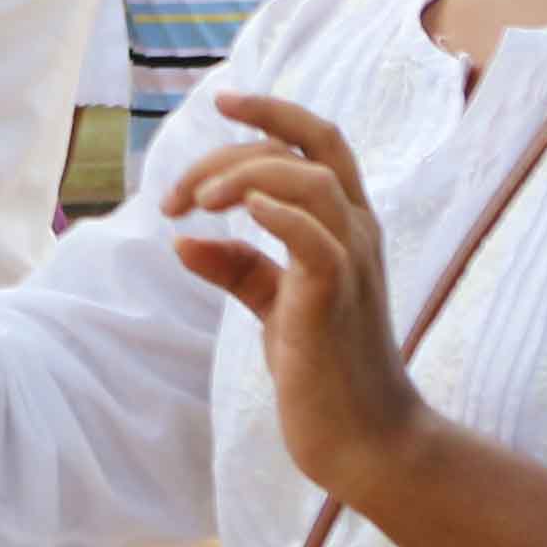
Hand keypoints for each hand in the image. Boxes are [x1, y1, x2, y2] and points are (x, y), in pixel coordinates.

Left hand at [159, 93, 438, 514]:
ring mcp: (354, 264)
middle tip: (179, 194)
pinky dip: (275, 213)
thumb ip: (237, 268)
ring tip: (197, 204)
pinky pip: (314, 237)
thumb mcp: (274, 308)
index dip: (274, 113)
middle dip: (234, 149)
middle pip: (309, 149)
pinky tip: (236, 216)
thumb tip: (181, 240)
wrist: (367, 444)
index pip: (320, 144)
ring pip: (311, 182)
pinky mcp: (337, 300)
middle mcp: (358, 235)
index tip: (221, 102)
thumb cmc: (327, 373)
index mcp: (347, 229)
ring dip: (244, 177)